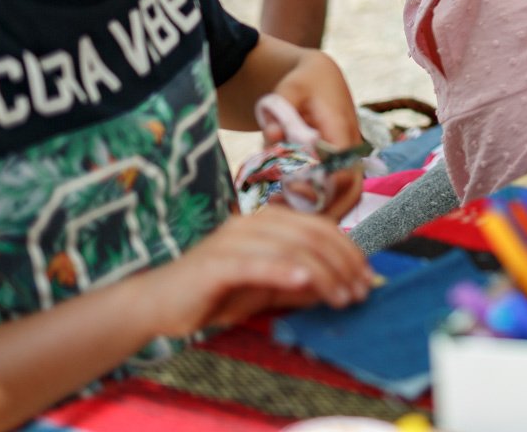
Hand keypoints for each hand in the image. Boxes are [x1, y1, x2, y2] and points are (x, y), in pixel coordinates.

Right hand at [142, 206, 374, 336]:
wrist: (158, 304)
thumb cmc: (215, 295)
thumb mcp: (267, 290)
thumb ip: (301, 284)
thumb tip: (342, 286)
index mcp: (267, 221)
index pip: (320, 227)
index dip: (348, 251)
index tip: (368, 278)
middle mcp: (252, 222)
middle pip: (311, 235)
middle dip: (343, 263)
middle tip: (360, 292)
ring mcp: (233, 239)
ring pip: (291, 248)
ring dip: (323, 273)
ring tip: (342, 297)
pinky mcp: (216, 262)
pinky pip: (257, 262)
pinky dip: (283, 271)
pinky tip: (304, 282)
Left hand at [269, 53, 363, 216]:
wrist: (322, 78)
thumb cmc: (304, 83)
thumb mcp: (288, 89)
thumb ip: (280, 112)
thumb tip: (274, 136)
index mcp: (341, 131)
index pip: (341, 173)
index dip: (316, 188)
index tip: (286, 188)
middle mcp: (351, 150)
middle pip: (351, 193)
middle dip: (321, 213)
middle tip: (282, 213)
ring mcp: (348, 161)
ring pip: (346, 198)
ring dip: (317, 211)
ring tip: (278, 208)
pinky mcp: (340, 167)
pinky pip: (337, 194)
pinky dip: (316, 204)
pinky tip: (282, 201)